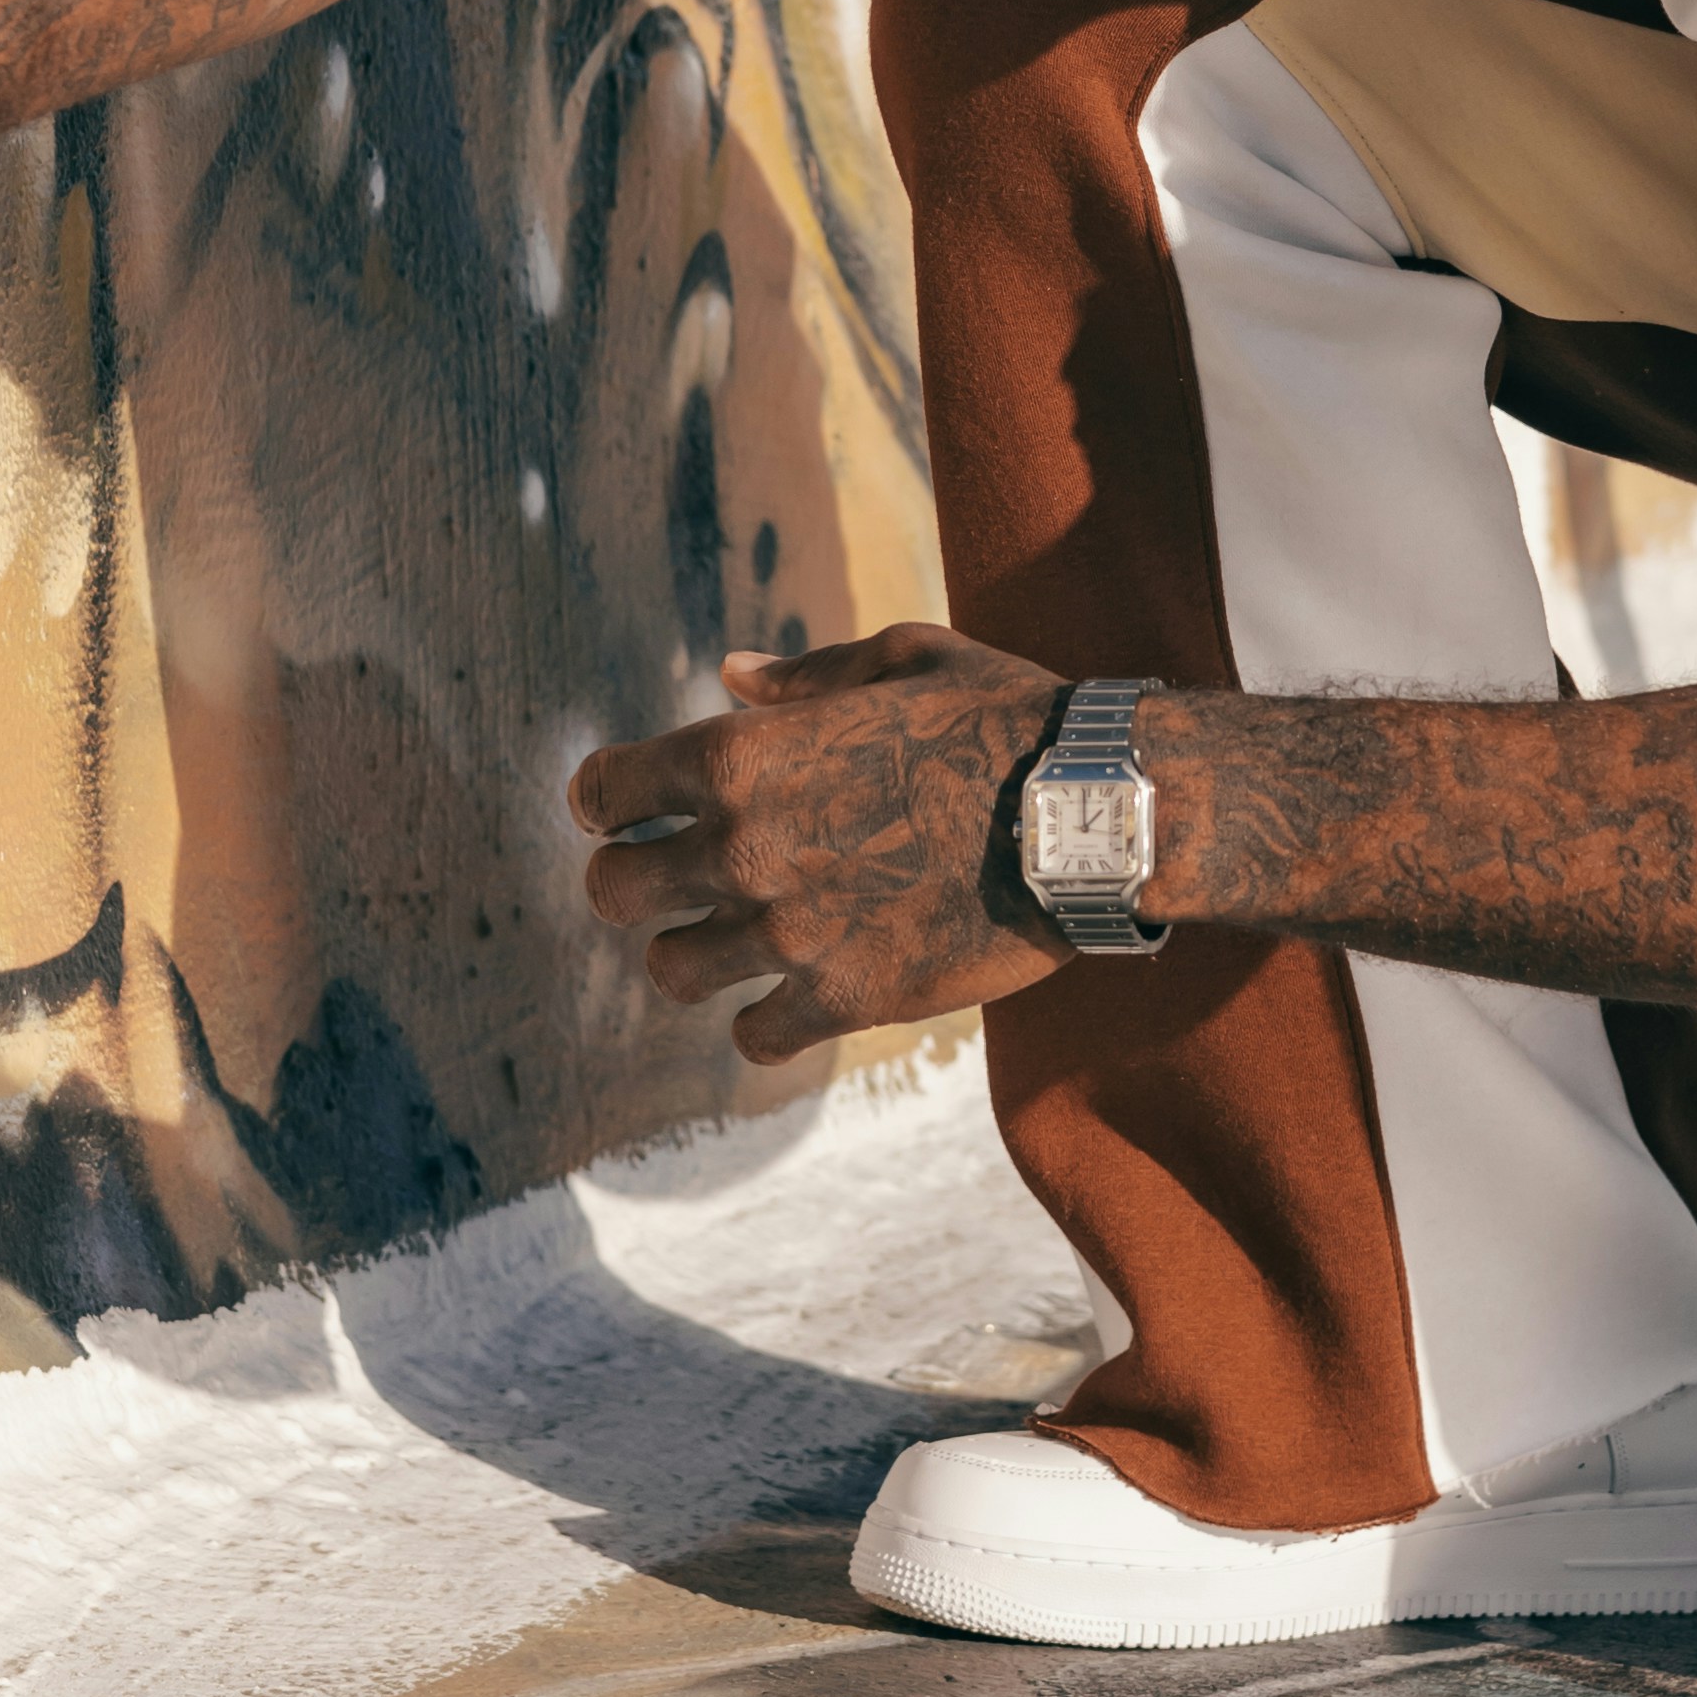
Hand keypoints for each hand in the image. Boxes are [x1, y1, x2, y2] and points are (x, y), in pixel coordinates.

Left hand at [572, 624, 1078, 1065]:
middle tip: (669, 885)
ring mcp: (790, 932)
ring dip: (694, 955)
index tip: (625, 811)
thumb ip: (804, 676)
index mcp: (742, 755)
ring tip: (732, 943)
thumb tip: (731, 674)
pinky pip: (755, 1035)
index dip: (606, 800)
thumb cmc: (1002, 720)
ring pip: (672, 971)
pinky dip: (763, 1021)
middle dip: (632, 884)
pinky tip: (793, 996)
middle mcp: (744, 848)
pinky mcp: (846, 996)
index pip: (603, 790)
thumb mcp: (904, 660)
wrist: (1092, 813)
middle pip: (614, 891)